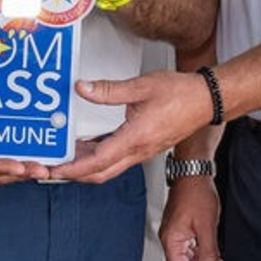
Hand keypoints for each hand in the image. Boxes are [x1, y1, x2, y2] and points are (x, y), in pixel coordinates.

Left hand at [46, 71, 210, 182]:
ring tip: (67, 155)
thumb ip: (109, 90)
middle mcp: (139, 151)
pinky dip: (100, 156)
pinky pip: (119, 159)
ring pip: (109, 168)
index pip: (97, 162)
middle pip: (100, 173)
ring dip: (87, 166)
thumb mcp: (141, 86)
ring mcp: (143, 152)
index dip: (73, 168)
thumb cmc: (181, 94)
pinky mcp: (146, 147)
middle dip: (75, 174)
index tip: (55, 170)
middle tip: (54, 168)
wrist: (206, 100)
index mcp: (136, 138)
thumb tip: (83, 89)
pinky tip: (90, 145)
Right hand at [162, 176, 223, 260]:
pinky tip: (213, 260)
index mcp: (172, 239)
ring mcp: (176, 233)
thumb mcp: (207, 225)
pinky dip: (201, 257)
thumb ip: (208, 252)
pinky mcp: (183, 228)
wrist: (194, 171)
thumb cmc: (196, 191)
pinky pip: (190, 249)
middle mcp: (171, 238)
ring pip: (187, 260)